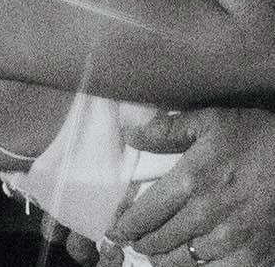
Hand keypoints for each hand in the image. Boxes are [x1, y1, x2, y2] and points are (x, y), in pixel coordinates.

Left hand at [100, 106, 274, 266]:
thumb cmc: (256, 137)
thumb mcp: (209, 121)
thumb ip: (166, 129)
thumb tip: (130, 136)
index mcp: (190, 181)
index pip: (145, 213)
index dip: (127, 225)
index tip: (117, 230)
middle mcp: (206, 214)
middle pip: (161, 240)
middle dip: (143, 243)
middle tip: (135, 243)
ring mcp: (231, 239)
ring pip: (185, 262)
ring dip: (166, 260)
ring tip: (157, 256)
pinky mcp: (255, 255)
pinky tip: (193, 264)